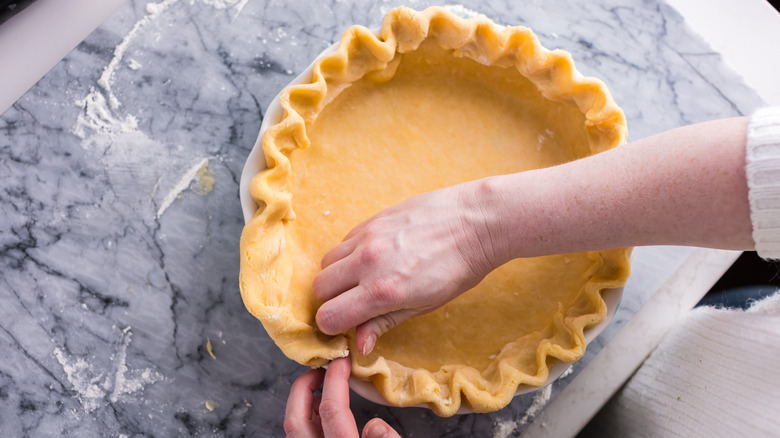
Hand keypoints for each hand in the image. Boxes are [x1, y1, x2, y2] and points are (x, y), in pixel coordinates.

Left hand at [284, 357, 399, 437]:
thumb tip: (376, 425)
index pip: (331, 410)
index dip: (335, 380)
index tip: (342, 360)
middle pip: (296, 419)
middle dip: (304, 387)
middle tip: (321, 370)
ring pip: (293, 429)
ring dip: (303, 403)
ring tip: (322, 388)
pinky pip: (300, 436)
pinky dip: (306, 419)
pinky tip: (322, 413)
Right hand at [313, 183, 500, 354]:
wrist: (476, 222)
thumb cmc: (458, 268)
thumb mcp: (425, 305)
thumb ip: (385, 322)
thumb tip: (359, 344)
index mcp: (382, 291)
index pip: (328, 316)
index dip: (333, 326)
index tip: (345, 326)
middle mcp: (368, 262)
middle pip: (319, 287)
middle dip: (331, 300)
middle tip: (352, 304)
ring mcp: (367, 236)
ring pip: (327, 261)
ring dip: (337, 275)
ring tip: (362, 279)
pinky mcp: (372, 219)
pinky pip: (344, 241)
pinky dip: (349, 254)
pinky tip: (374, 257)